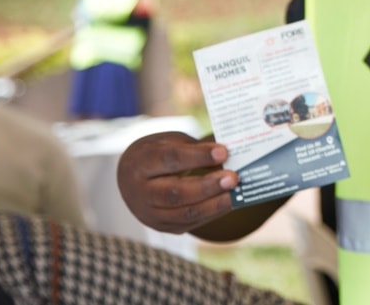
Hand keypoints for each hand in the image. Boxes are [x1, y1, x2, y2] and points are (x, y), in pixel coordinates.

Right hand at [116, 132, 236, 234]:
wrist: (133, 178)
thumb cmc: (159, 153)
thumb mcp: (171, 142)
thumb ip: (195, 148)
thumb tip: (229, 152)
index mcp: (140, 163)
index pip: (170, 160)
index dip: (198, 157)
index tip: (223, 152)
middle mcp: (140, 192)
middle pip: (175, 193)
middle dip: (207, 186)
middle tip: (233, 177)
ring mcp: (149, 214)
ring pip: (184, 213)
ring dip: (214, 204)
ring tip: (236, 193)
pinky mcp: (163, 227)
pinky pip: (190, 223)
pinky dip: (213, 213)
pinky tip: (229, 202)